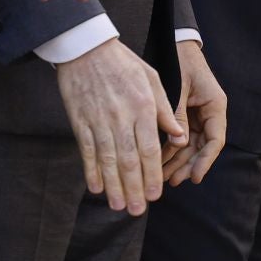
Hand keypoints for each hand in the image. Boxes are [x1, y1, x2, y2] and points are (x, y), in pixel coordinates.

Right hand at [56, 39, 182, 215]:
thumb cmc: (124, 64)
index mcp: (143, 107)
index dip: (152, 174)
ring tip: (119, 206)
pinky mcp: (80, 122)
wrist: (87, 49)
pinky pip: (87, 151)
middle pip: (129, 160)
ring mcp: (99, 121)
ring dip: (114, 186)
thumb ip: (165, 111)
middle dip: (135, 188)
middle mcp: (122, 117)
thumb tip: (180, 137)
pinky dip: (91, 171)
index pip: (150, 149)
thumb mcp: (153, 80)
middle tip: (138, 210)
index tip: (156, 195)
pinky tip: (96, 188)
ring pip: (108, 160)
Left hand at [162, 40, 228, 186]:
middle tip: (173, 182)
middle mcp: (209, 113)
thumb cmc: (181, 61)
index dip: (206, 161)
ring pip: (190, 146)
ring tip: (161, 177)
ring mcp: (198, 115)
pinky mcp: (186, 115)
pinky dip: (170, 150)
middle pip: (202, 147)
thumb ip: (178, 115)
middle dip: (188, 165)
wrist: (176, 44)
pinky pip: (180, 137)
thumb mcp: (179, 87)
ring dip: (177, 161)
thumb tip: (178, 144)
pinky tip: (158, 163)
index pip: (215, 140)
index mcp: (215, 105)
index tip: (195, 178)